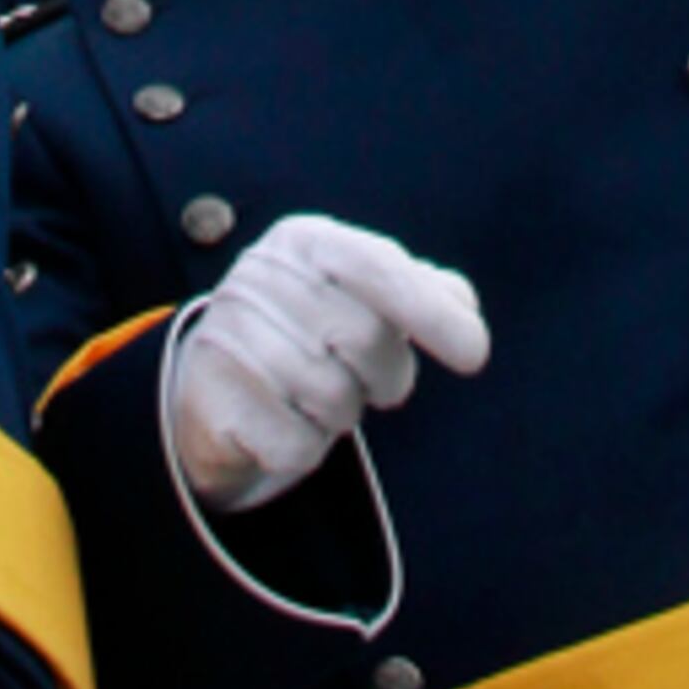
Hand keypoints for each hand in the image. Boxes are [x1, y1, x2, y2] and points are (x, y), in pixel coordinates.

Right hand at [164, 215, 488, 514]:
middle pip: (366, 338)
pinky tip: (286, 423)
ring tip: (317, 395)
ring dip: (343, 412)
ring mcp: (231, 337)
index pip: (380, 267)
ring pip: (335, 398)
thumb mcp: (361, 293)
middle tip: (370, 379)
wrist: (213, 383)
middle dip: (386, 374)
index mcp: (306, 241)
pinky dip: (306, 447)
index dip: (431, 311)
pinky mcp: (213, 401)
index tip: (474, 355)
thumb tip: (464, 309)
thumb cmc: (309, 330)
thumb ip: (421, 291)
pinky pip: (298, 446)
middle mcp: (262, 278)